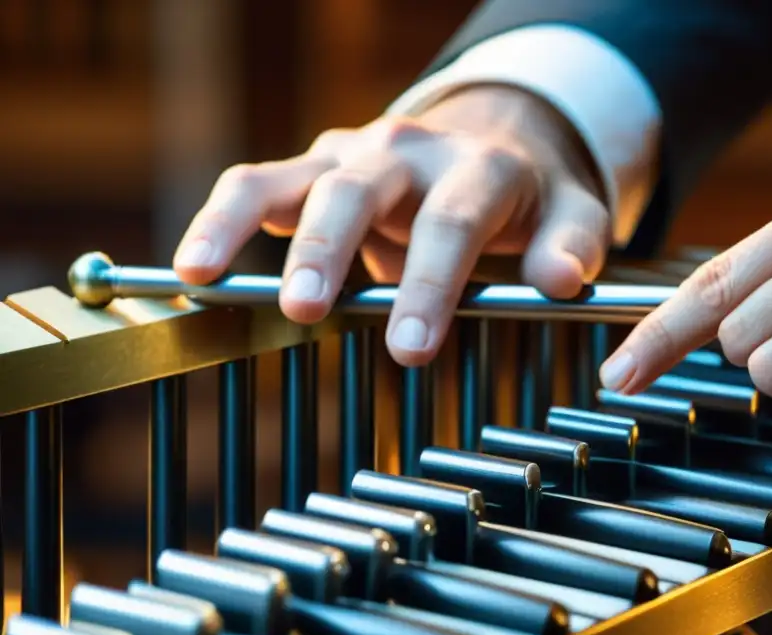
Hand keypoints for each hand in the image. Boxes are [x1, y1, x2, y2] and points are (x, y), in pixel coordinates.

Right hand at [171, 86, 607, 365]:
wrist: (491, 143)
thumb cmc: (527, 198)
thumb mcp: (571, 215)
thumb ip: (571, 245)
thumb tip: (561, 279)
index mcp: (477, 169)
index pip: (451, 222)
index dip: (430, 284)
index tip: (411, 349)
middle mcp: (408, 153)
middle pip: (360, 191)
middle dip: (330, 250)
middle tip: (306, 310)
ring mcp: (354, 156)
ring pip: (289, 177)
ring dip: (246, 226)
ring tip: (209, 275)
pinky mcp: (315, 169)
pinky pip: (256, 184)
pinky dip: (220, 219)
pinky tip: (195, 264)